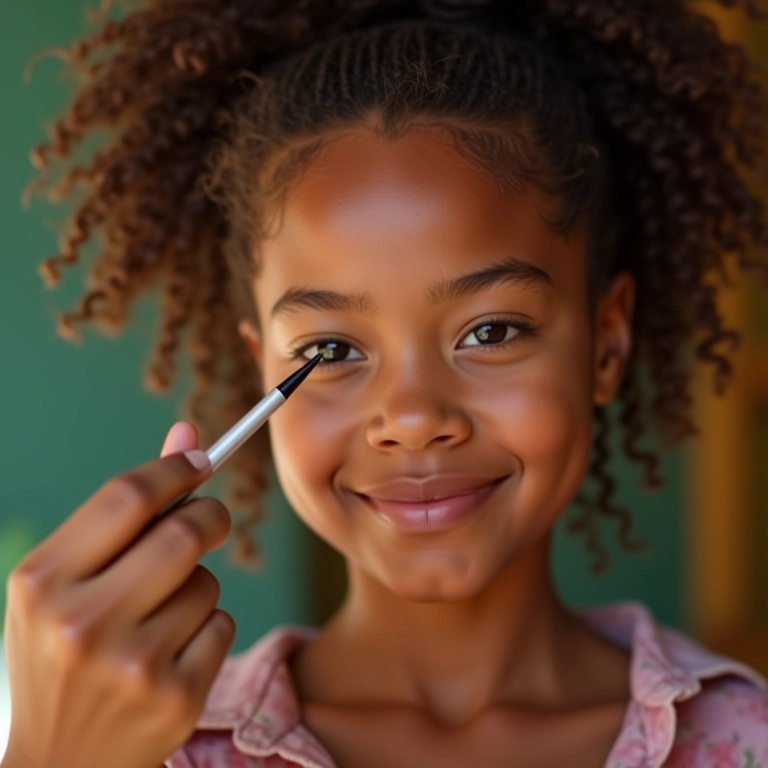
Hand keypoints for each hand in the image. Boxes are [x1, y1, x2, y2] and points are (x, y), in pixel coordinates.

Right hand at [2, 422, 234, 767]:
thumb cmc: (61, 655)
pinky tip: (172, 656)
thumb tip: (188, 434)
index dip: (175, 468)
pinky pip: (222, 624)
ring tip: (161, 617)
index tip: (200, 461)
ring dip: (199, 585)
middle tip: (210, 521)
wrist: (56, 764)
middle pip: (184, 531)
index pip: (127, 496)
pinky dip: (208, 627)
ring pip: (208, 582)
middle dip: (210, 516)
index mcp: (42, 582)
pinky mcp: (176, 698)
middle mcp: (81, 622)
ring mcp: (131, 665)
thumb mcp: (66, 582)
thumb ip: (125, 510)